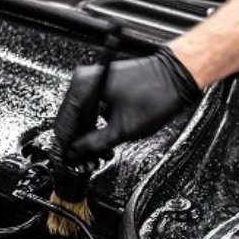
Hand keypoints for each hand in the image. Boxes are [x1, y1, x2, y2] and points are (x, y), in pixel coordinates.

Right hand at [63, 48, 201, 161]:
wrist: (175, 76)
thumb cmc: (156, 93)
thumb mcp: (122, 129)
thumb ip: (94, 144)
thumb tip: (77, 153)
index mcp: (83, 87)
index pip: (63, 124)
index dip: (64, 148)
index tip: (64, 162)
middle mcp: (84, 79)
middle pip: (69, 119)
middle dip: (74, 143)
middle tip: (80, 162)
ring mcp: (93, 80)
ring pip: (79, 114)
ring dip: (85, 135)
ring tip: (93, 154)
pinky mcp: (102, 84)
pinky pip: (90, 108)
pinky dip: (93, 124)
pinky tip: (100, 140)